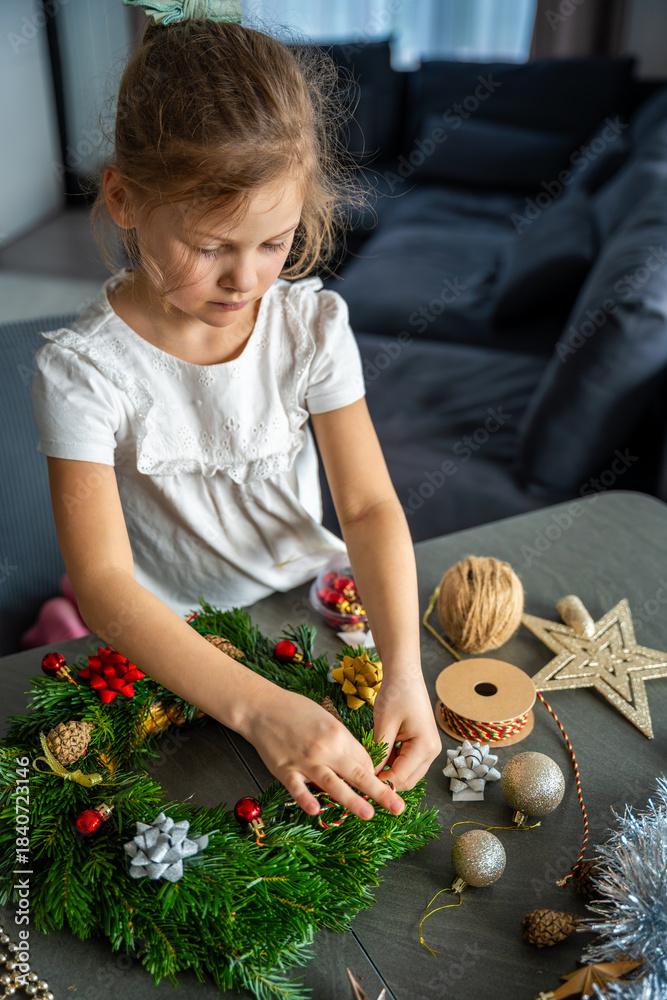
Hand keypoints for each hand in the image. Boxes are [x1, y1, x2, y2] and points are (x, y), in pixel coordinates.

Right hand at [241, 681, 405, 820]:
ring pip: (333, 785)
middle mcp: (325, 749)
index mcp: (338, 734)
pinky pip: (298, 789)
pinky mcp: (285, 770)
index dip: (373, 775)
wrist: (262, 707)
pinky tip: (316, 811)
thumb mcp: (326, 718)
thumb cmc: (295, 710)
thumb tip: (356, 762)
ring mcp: (305, 761)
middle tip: (398, 807)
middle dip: (379, 792)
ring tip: (369, 814)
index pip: (363, 760)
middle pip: (358, 774)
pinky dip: (307, 799)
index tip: (379, 787)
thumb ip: (341, 741)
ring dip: (352, 801)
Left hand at [371, 672, 441, 789]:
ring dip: (388, 772)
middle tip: (361, 778)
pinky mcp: (421, 745)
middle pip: (406, 781)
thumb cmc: (396, 693)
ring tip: (367, 766)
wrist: (405, 674)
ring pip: (406, 774)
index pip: (400, 778)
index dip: (380, 784)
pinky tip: (376, 755)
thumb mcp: (384, 724)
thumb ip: (379, 752)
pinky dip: (391, 763)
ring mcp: (428, 749)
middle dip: (385, 782)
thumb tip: (369, 777)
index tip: (359, 784)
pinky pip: (405, 762)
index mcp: (425, 747)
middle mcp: (431, 752)